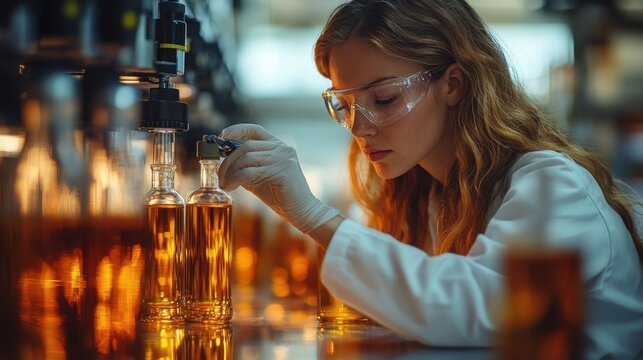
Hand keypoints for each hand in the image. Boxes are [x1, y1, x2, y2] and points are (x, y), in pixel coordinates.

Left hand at [218, 124, 338, 234]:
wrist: (300, 210)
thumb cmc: (279, 195)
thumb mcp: (258, 177)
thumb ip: (245, 167)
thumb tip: (223, 163)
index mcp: (277, 146)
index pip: (255, 130)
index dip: (236, 130)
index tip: (221, 138)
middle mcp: (282, 148)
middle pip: (246, 146)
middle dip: (227, 161)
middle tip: (219, 177)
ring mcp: (283, 157)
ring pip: (246, 158)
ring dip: (230, 172)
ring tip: (224, 184)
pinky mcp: (282, 170)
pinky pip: (250, 172)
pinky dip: (236, 179)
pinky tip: (231, 187)